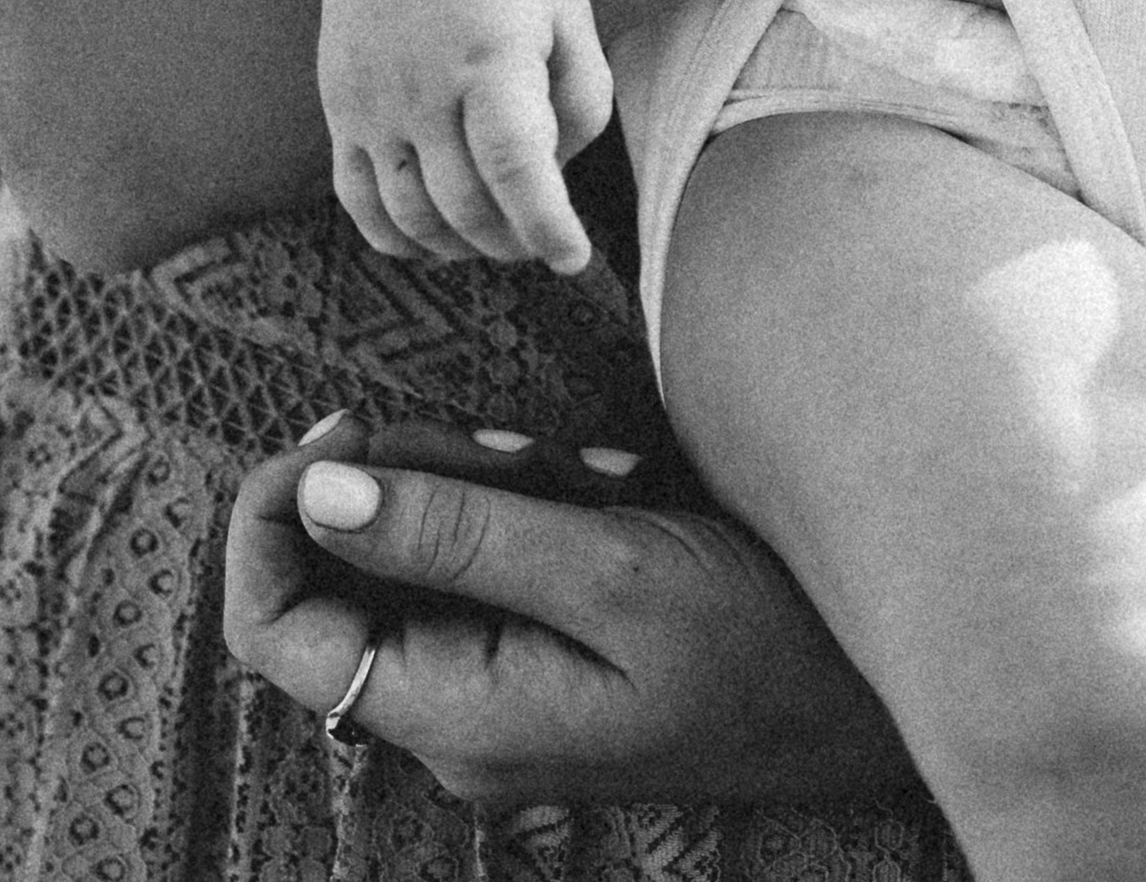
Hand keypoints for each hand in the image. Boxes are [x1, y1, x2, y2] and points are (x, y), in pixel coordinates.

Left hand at [223, 413, 917, 811]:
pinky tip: (611, 490)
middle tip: (506, 443)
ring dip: (484, 481)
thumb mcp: (608, 571)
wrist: (877, 692)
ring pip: (419, 547)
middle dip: (407, 479)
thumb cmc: (762, 639)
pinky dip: (529, 501)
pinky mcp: (543, 649)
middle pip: (346, 572)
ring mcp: (500, 684)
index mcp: (453, 717)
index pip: (273, 631)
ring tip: (584, 472)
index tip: (330, 429)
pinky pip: (486, 555)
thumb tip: (316, 493)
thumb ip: (455, 531)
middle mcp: (457, 716)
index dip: (269, 519)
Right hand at [319, 0, 612, 272]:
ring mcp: (375, 103)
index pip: (516, 165)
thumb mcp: (567, 10)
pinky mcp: (342, 110)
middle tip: (536, 241)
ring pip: (411, 215)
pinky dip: (393, 238)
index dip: (546, 224)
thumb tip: (559, 173)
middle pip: (466, 205)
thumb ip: (582, 95)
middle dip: (511, 241)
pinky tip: (429, 240)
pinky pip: (358, 199)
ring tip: (490, 236)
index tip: (572, 256)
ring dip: (457, 246)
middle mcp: (427, 88)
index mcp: (494, 59)